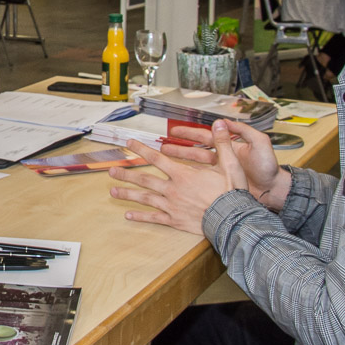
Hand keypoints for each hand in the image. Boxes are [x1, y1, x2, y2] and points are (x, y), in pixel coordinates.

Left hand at [109, 120, 248, 234]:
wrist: (232, 220)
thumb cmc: (231, 192)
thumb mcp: (229, 164)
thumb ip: (222, 143)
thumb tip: (220, 123)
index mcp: (182, 174)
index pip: (157, 158)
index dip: (141, 149)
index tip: (129, 143)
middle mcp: (172, 189)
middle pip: (145, 179)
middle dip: (126, 174)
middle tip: (111, 171)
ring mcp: (171, 206)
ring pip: (145, 198)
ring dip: (128, 194)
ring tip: (112, 191)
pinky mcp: (175, 220)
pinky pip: (154, 218)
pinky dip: (140, 216)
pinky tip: (128, 215)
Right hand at [158, 120, 290, 210]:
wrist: (275, 190)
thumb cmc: (269, 167)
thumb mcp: (259, 143)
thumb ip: (243, 130)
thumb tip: (225, 121)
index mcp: (230, 147)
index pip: (205, 138)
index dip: (189, 134)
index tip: (175, 131)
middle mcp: (223, 159)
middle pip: (195, 151)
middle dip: (179, 148)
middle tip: (163, 145)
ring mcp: (221, 173)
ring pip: (196, 166)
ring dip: (181, 162)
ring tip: (166, 160)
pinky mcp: (221, 185)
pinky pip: (202, 181)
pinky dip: (190, 178)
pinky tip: (178, 180)